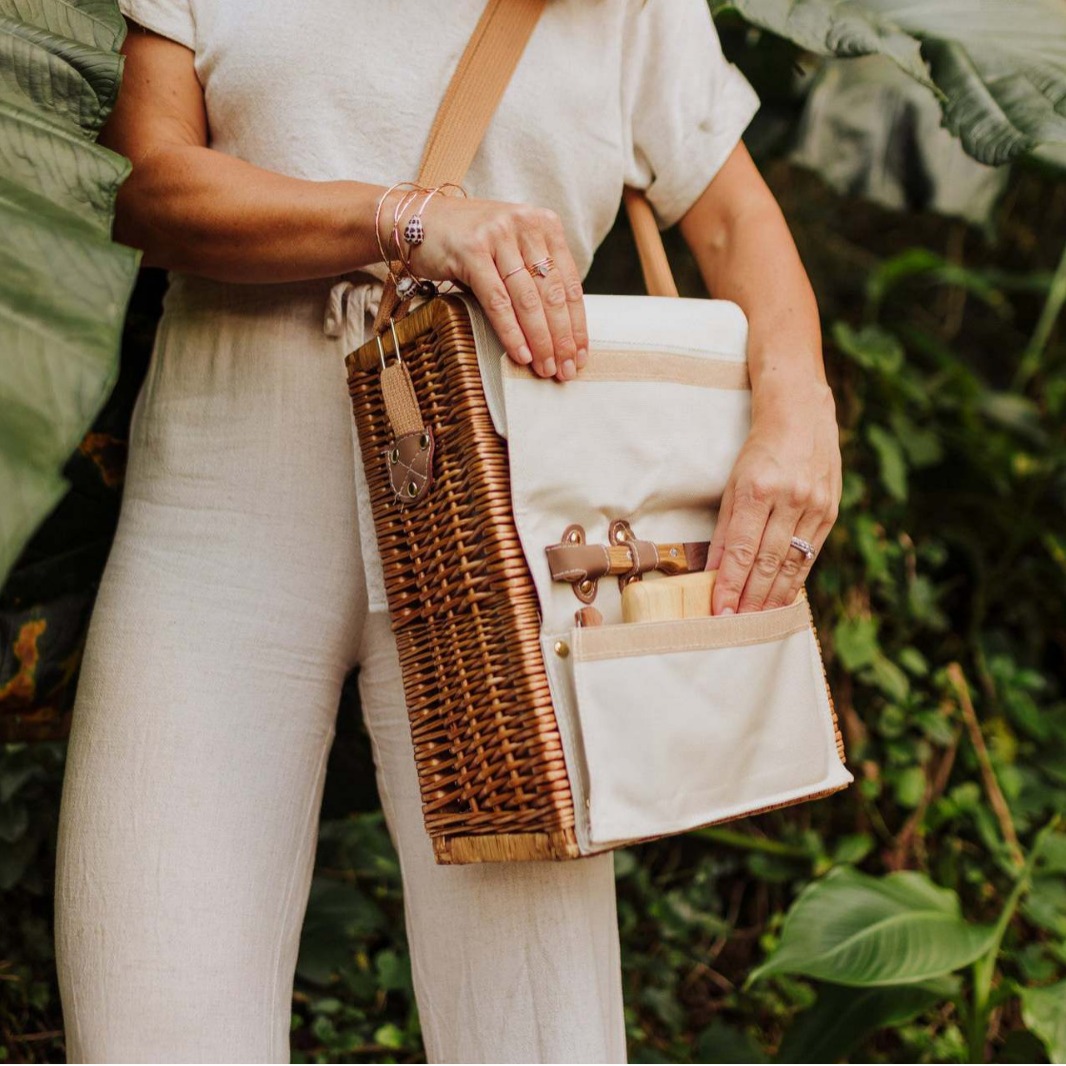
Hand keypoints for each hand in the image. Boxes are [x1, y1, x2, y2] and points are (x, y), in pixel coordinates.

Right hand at [401, 193, 587, 382]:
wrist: (417, 220)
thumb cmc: (467, 241)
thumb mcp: (509, 251)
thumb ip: (533, 276)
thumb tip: (558, 330)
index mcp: (543, 224)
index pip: (569, 282)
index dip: (577, 323)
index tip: (580, 354)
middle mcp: (525, 225)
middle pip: (552, 293)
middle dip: (562, 337)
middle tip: (566, 369)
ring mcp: (498, 235)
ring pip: (528, 300)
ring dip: (540, 340)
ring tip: (545, 367)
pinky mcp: (472, 251)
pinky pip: (498, 301)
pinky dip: (511, 332)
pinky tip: (522, 354)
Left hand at [706, 379, 840, 613]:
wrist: (802, 416)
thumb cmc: (758, 452)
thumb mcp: (734, 483)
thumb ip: (726, 528)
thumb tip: (715, 572)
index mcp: (758, 489)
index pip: (741, 549)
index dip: (730, 584)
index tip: (719, 611)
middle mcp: (789, 498)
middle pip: (767, 562)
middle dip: (750, 599)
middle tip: (736, 626)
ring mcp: (815, 506)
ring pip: (791, 563)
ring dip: (773, 597)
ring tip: (757, 621)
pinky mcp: (831, 512)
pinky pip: (810, 555)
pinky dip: (795, 580)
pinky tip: (783, 598)